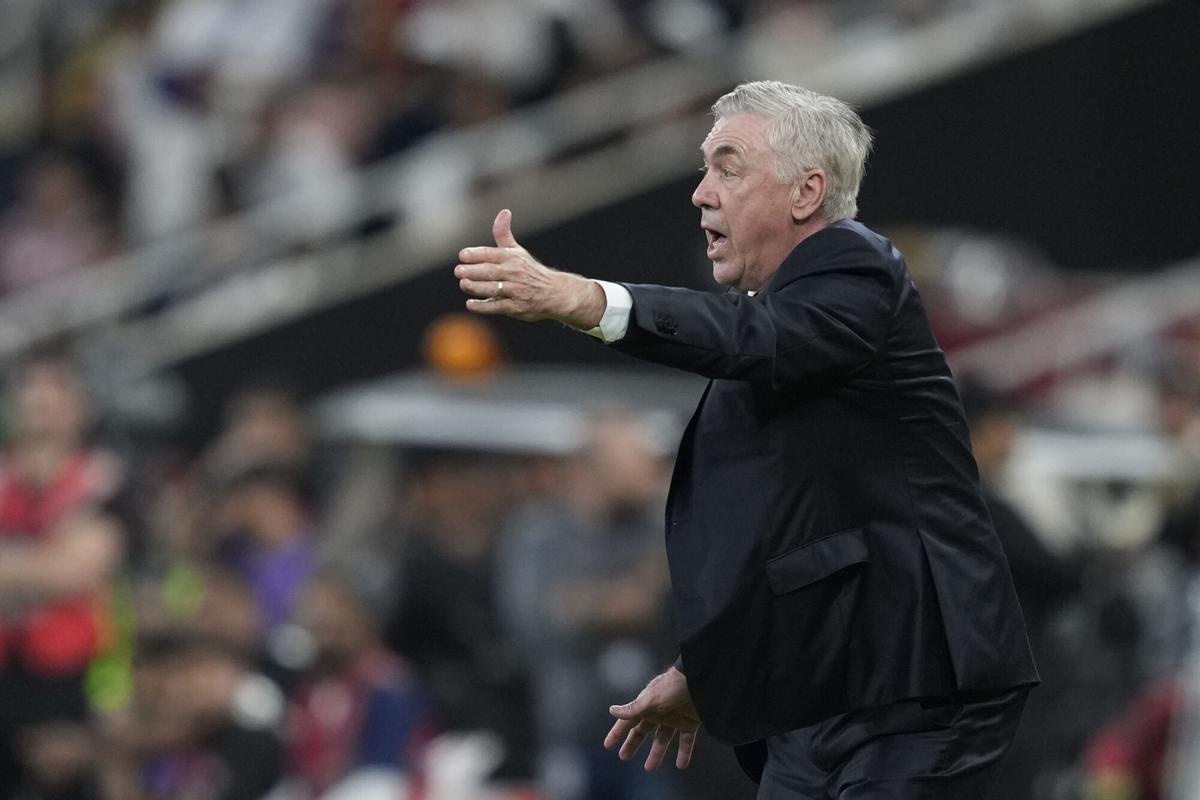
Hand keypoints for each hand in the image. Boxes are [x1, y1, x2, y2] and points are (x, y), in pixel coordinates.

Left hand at [455, 209, 605, 328]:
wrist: (554, 293)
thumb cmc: (529, 271)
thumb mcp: (518, 251)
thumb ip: (504, 234)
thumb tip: (504, 211)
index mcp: (512, 258)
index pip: (492, 254)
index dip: (476, 254)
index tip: (462, 255)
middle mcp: (514, 273)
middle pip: (491, 271)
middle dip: (473, 271)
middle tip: (458, 271)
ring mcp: (516, 291)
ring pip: (494, 288)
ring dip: (477, 287)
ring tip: (463, 284)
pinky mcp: (517, 307)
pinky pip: (498, 306)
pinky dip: (484, 306)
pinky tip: (470, 304)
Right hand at [604, 667, 700, 770]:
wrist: (700, 681)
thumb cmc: (672, 686)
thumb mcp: (650, 699)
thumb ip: (633, 709)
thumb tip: (612, 711)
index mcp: (646, 706)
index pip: (628, 722)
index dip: (617, 733)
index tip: (607, 745)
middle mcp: (658, 712)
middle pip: (642, 731)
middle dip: (632, 743)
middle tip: (624, 757)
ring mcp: (674, 718)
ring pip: (662, 739)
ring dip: (656, 753)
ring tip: (649, 768)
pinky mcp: (689, 723)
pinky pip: (685, 741)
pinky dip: (684, 753)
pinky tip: (681, 765)